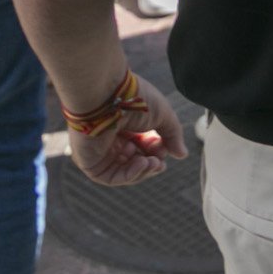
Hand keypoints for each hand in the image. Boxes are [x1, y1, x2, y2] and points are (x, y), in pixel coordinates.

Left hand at [63, 70, 187, 186]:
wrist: (107, 96)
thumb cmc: (134, 99)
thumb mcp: (162, 114)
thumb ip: (172, 135)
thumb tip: (182, 154)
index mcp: (125, 122)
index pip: (143, 144)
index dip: (157, 149)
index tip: (167, 148)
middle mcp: (111, 137)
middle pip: (135, 159)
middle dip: (151, 163)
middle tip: (160, 163)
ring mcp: (100, 151)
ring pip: (124, 172)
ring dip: (143, 170)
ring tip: (154, 163)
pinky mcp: (90, 162)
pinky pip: (111, 177)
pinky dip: (130, 174)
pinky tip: (143, 163)